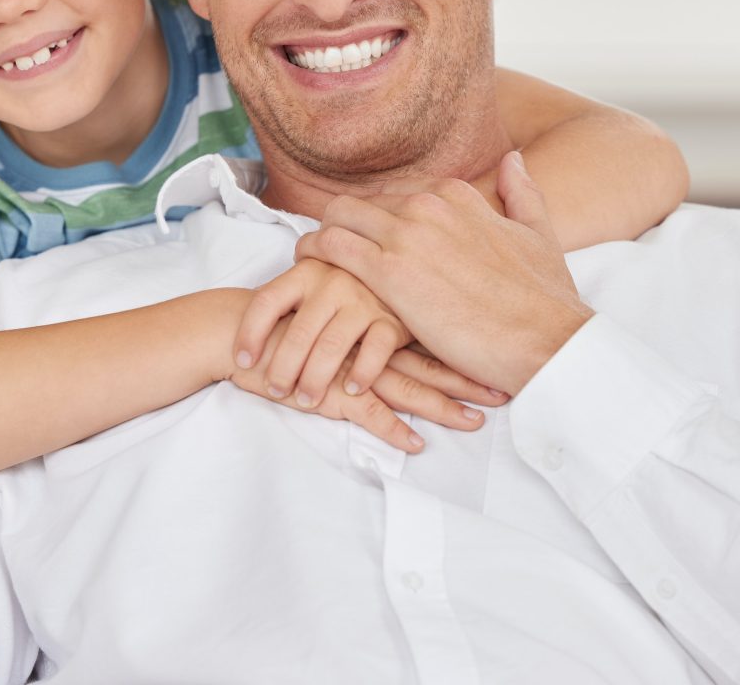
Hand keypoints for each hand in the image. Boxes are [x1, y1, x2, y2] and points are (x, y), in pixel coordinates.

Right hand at [228, 322, 507, 452]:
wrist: (232, 331)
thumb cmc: (283, 314)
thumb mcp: (328, 296)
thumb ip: (365, 297)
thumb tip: (408, 302)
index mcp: (371, 297)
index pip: (426, 317)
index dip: (464, 332)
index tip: (501, 344)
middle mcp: (364, 320)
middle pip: (424, 350)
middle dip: (467, 371)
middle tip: (506, 387)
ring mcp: (346, 355)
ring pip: (401, 380)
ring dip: (440, 404)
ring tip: (475, 423)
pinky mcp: (325, 384)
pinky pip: (364, 408)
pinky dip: (391, 427)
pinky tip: (414, 443)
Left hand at [234, 259, 409, 408]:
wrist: (402, 274)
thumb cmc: (343, 288)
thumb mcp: (313, 281)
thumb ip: (286, 297)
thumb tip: (238, 324)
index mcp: (306, 271)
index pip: (267, 301)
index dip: (250, 333)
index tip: (242, 361)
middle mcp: (333, 281)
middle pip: (299, 331)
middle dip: (283, 366)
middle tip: (275, 390)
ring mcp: (364, 300)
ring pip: (333, 346)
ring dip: (316, 378)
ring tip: (305, 400)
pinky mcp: (392, 320)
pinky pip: (374, 351)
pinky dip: (361, 373)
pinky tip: (350, 389)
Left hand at [294, 152, 593, 395]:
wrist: (548, 340)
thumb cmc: (545, 300)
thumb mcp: (540, 234)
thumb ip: (522, 192)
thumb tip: (513, 159)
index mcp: (456, 195)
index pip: (395, 196)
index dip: (376, 219)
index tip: (368, 238)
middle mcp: (428, 204)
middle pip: (361, 203)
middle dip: (342, 224)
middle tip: (330, 249)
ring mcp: (406, 234)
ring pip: (338, 217)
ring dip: (321, 236)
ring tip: (312, 258)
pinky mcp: (389, 271)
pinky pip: (331, 246)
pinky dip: (313, 253)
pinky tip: (308, 268)